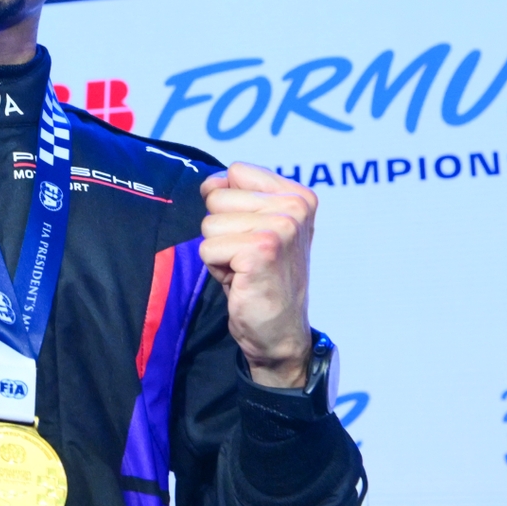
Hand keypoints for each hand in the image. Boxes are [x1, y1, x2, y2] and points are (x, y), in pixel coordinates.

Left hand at [198, 162, 316, 388]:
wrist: (280, 333)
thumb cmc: (264, 279)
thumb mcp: (257, 228)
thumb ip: (238, 197)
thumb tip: (210, 182)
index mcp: (299, 196)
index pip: (235, 171)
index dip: (228, 204)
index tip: (249, 234)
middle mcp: (295, 207)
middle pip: (217, 196)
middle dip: (221, 231)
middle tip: (246, 257)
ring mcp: (281, 227)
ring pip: (209, 223)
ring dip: (218, 251)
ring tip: (243, 269)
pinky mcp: (261, 250)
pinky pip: (207, 248)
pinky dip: (216, 269)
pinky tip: (241, 280)